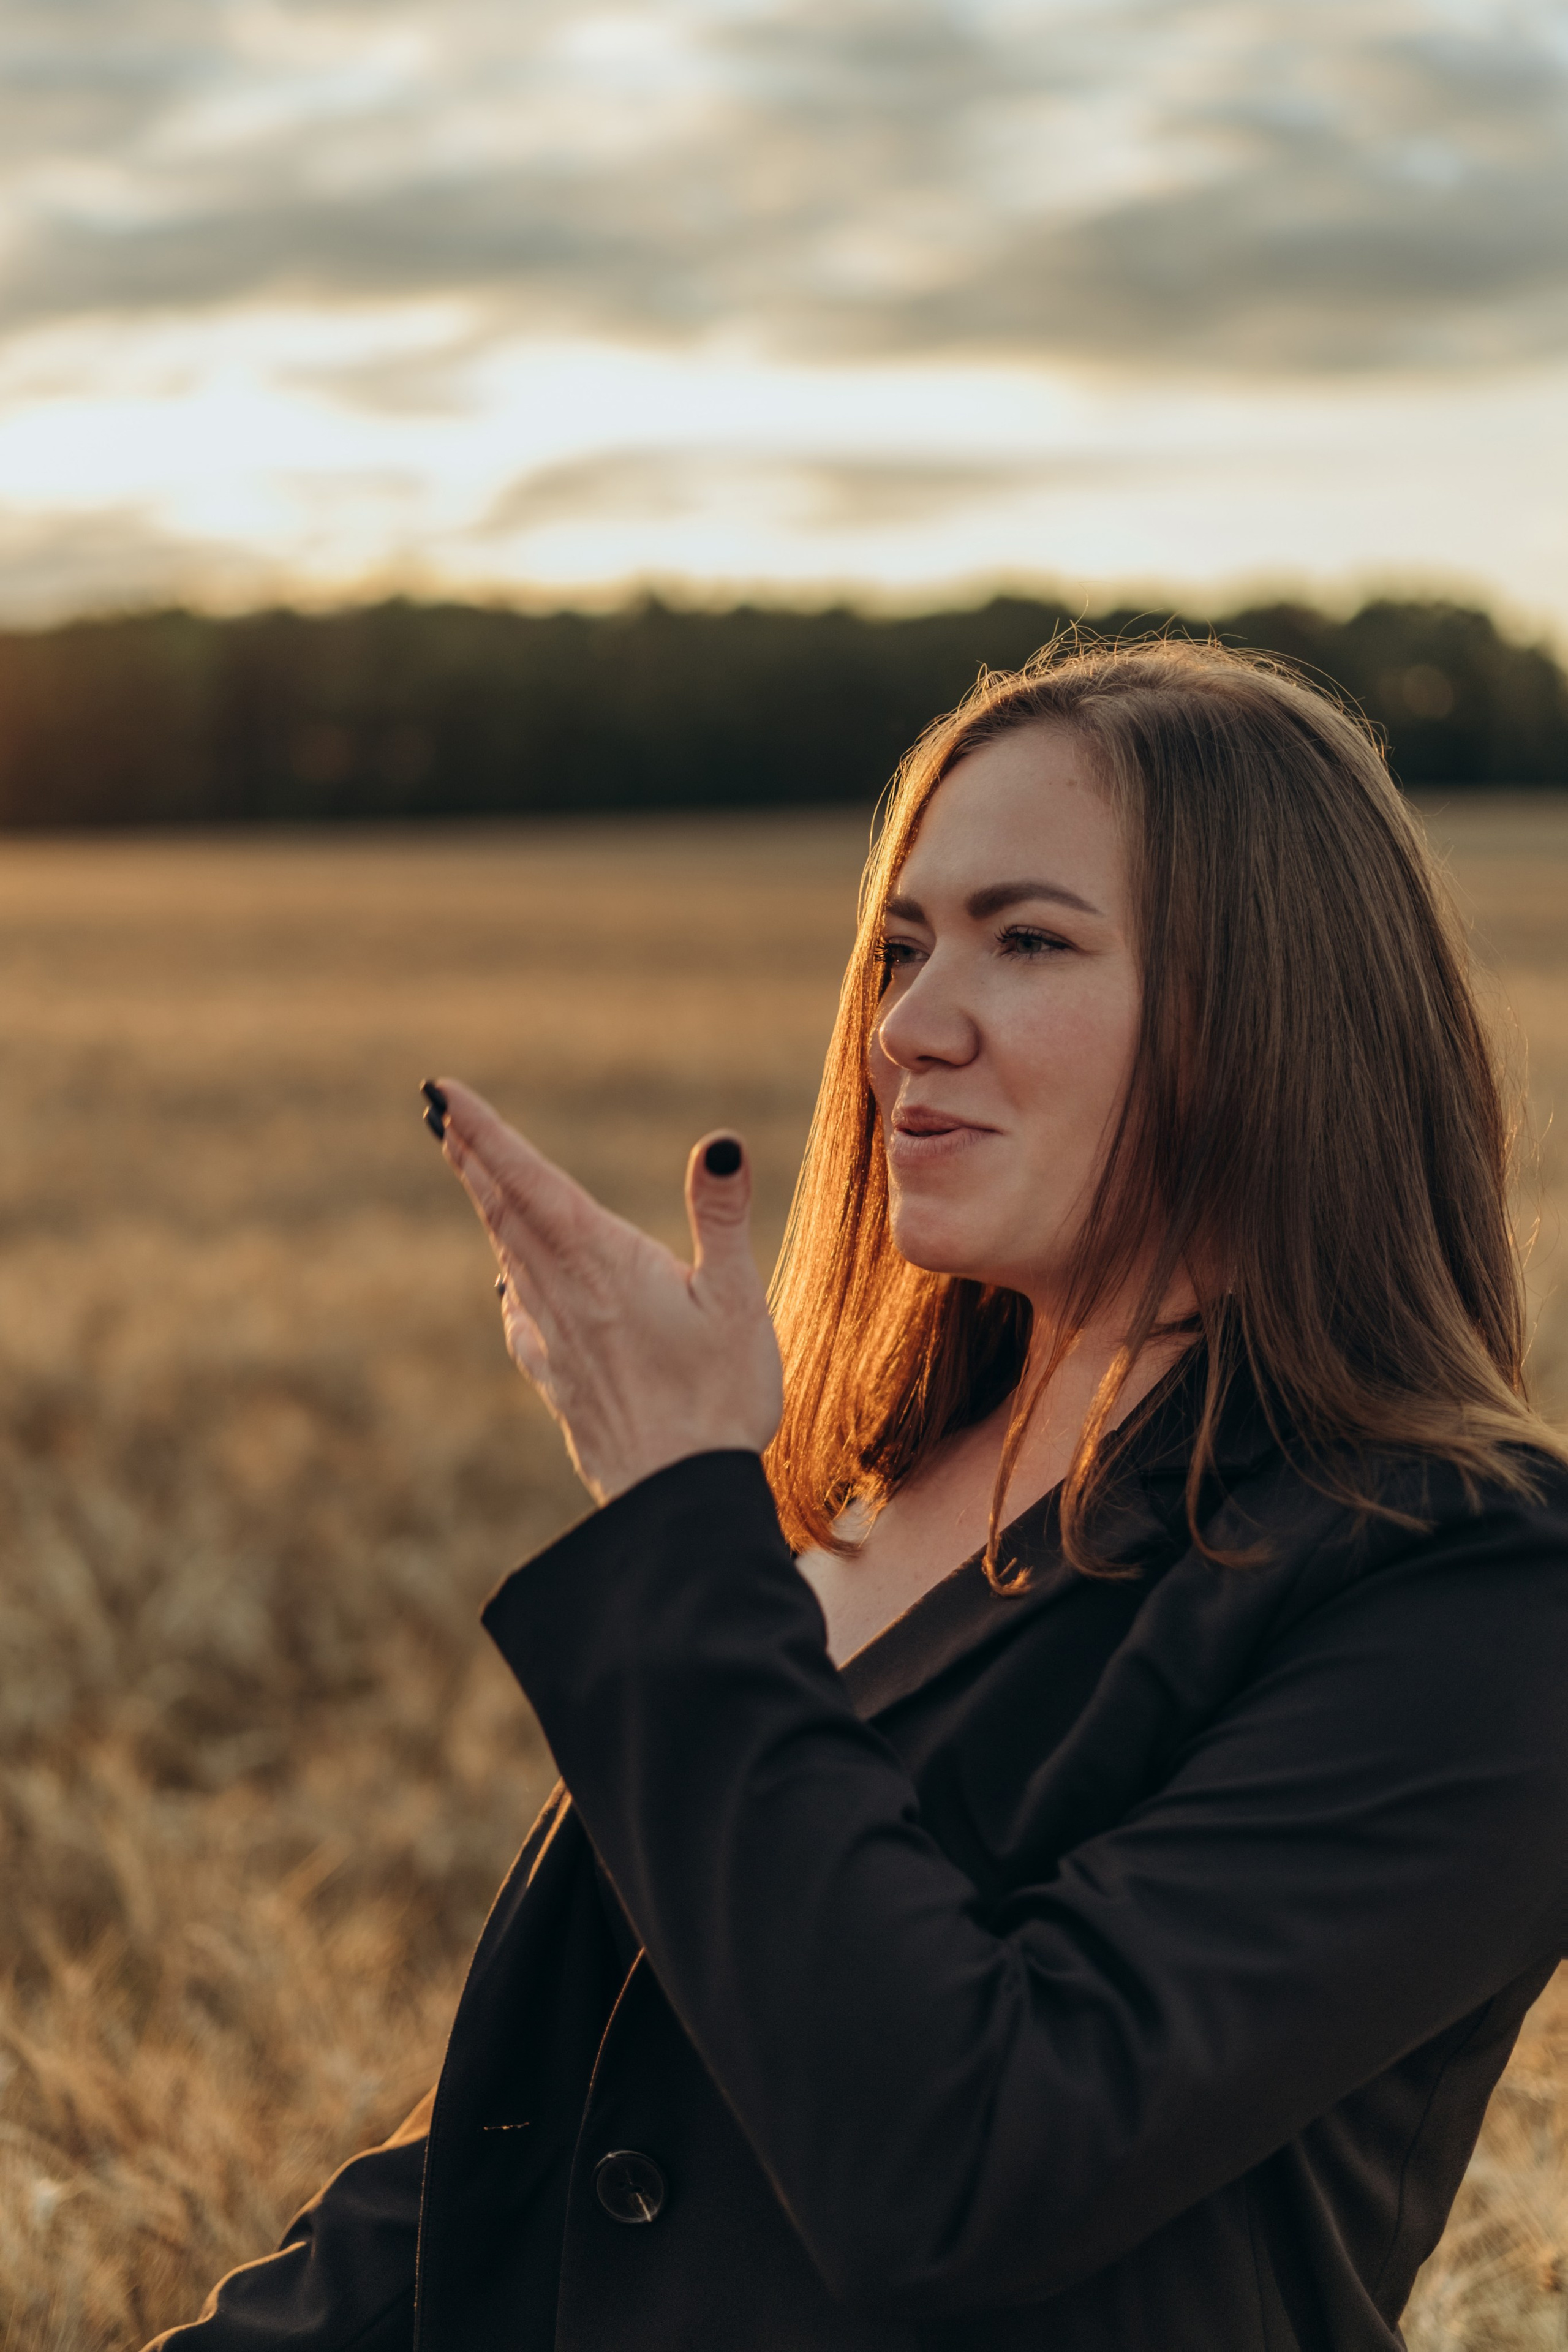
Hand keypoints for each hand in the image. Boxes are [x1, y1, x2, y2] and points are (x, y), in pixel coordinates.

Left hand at [430, 1078, 782, 1504]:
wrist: (677, 1501)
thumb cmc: (716, 1400)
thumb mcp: (735, 1301)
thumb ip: (721, 1217)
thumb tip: (718, 1142)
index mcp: (601, 1263)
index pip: (529, 1180)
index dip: (485, 1132)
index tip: (442, 1091)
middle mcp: (564, 1295)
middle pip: (505, 1211)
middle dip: (474, 1157)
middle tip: (438, 1113)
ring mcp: (554, 1340)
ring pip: (509, 1255)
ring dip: (487, 1206)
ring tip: (470, 1171)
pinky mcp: (558, 1380)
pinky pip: (520, 1314)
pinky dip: (509, 1279)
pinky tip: (509, 1284)